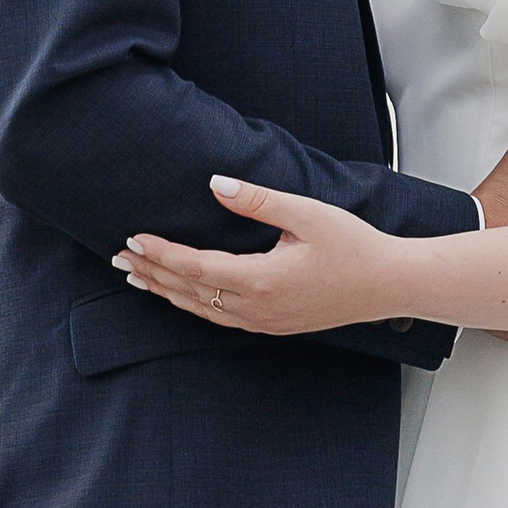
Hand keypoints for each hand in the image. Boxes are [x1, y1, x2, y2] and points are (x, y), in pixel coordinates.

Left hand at [116, 178, 399, 337]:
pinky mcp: (273, 324)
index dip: (161, 253)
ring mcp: (264, 322)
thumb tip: (216, 184)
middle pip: (189, 293)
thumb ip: (258, 200)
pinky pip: (220, 318)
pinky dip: (192, 304)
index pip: (195, 269)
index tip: (134, 238)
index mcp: (261, 281)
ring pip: (201, 310)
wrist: (388, 284)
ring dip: (167, 291)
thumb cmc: (353, 246)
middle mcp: (256, 309)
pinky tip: (181, 294)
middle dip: (152, 273)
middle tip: (118, 258)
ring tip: (137, 277)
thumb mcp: (307, 214)